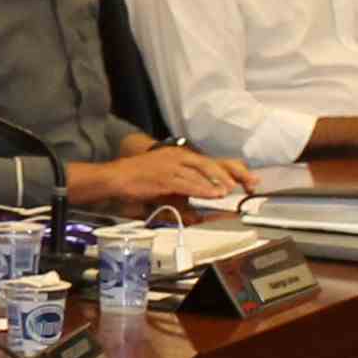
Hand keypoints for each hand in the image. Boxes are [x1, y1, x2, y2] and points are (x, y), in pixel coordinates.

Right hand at [109, 145, 255, 204]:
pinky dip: (202, 189)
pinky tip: (213, 194)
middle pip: (207, 164)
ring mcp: (170, 167)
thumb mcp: (165, 180)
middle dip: (226, 175)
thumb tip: (199, 202)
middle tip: (240, 185)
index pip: (206, 161)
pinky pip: (187, 184)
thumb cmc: (139, 179)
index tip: (240, 178)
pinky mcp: (164, 178)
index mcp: (178, 155)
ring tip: (229, 190)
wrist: (117, 177)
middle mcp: (176, 157)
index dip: (225, 169)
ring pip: (199, 174)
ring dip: (216, 183)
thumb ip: (183, 188)